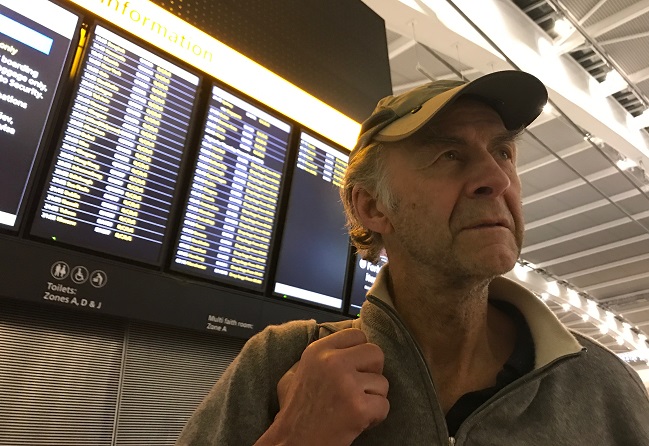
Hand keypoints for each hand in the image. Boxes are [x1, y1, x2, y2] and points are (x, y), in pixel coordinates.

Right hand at [256, 328, 388, 445]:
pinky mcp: (358, 408)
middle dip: (372, 372)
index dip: (360, 352)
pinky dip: (375, 417)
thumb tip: (347, 344)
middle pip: (376, 353)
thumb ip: (320, 355)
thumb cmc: (295, 411)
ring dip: (372, 398)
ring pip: (383, 382)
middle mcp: (332, 362)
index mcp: (318, 351)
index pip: (357, 335)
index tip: (355, 368)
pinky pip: (384, 405)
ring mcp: (346, 384)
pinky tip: (357, 421)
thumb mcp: (296, 372)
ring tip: (353, 408)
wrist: (293, 443)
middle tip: (359, 388)